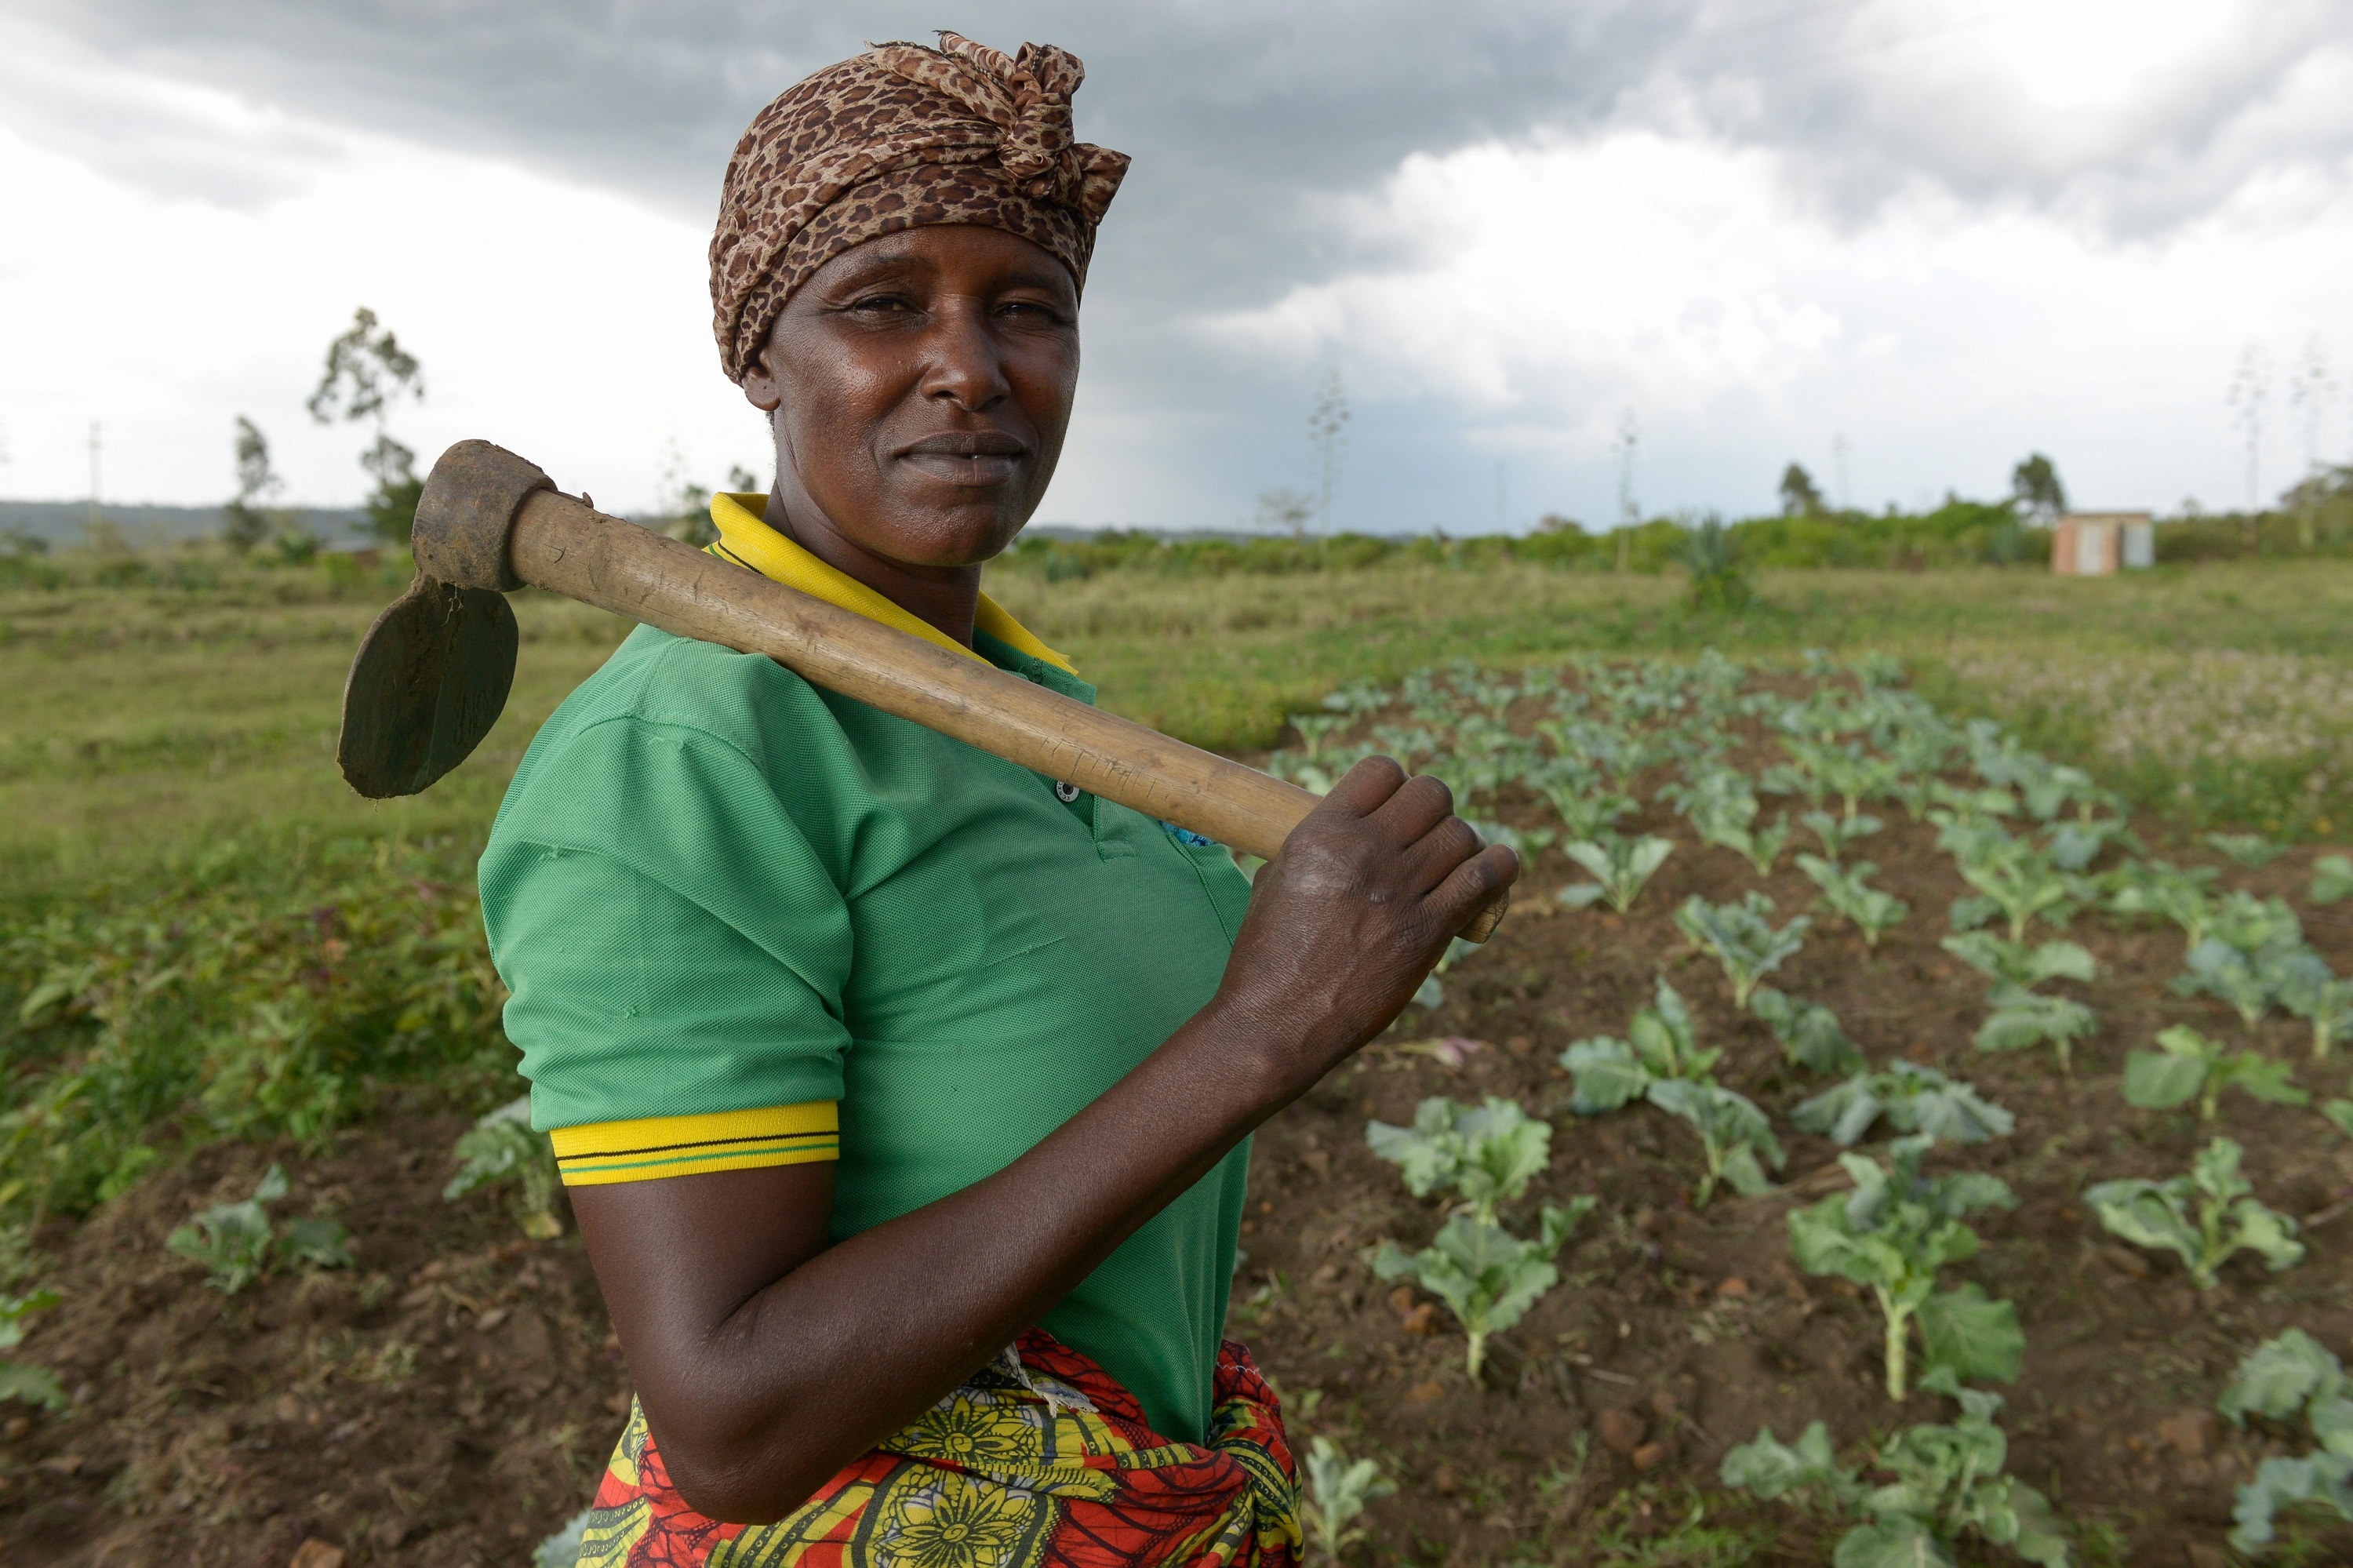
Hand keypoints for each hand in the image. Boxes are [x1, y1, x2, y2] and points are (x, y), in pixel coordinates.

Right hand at [1213, 756, 1517, 1091]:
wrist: (1275, 1022)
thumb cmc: (1266, 955)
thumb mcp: (1276, 879)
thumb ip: (1317, 844)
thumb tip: (1348, 831)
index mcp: (1323, 832)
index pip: (1382, 769)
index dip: (1394, 784)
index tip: (1394, 808)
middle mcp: (1366, 852)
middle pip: (1432, 793)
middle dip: (1433, 810)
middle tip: (1424, 837)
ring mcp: (1401, 891)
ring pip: (1462, 833)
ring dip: (1462, 844)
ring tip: (1452, 864)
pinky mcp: (1429, 932)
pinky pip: (1485, 878)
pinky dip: (1500, 867)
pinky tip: (1498, 867)